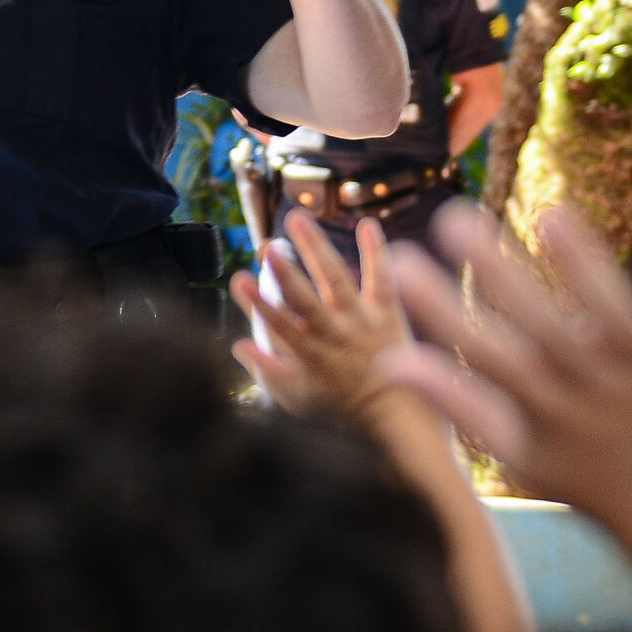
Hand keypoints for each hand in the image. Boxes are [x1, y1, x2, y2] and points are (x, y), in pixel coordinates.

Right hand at [229, 213, 411, 421]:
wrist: (394, 412)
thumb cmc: (337, 406)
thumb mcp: (295, 399)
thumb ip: (266, 371)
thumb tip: (237, 345)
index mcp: (308, 355)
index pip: (277, 325)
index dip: (257, 303)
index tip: (239, 279)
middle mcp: (334, 334)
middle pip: (305, 299)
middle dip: (285, 273)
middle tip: (268, 246)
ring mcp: (361, 320)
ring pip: (335, 278)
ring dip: (315, 248)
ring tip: (296, 218)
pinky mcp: (387, 312)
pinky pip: (382, 278)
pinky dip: (376, 252)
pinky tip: (367, 224)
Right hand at [383, 204, 631, 561]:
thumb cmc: (585, 476)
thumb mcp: (516, 449)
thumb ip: (458, 402)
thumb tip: (388, 361)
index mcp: (544, 408)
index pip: (483, 354)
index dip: (439, 311)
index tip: (402, 262)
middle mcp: (592, 388)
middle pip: (540, 325)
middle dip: (496, 273)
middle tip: (452, 217)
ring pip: (612, 316)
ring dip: (582, 268)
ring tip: (549, 215)